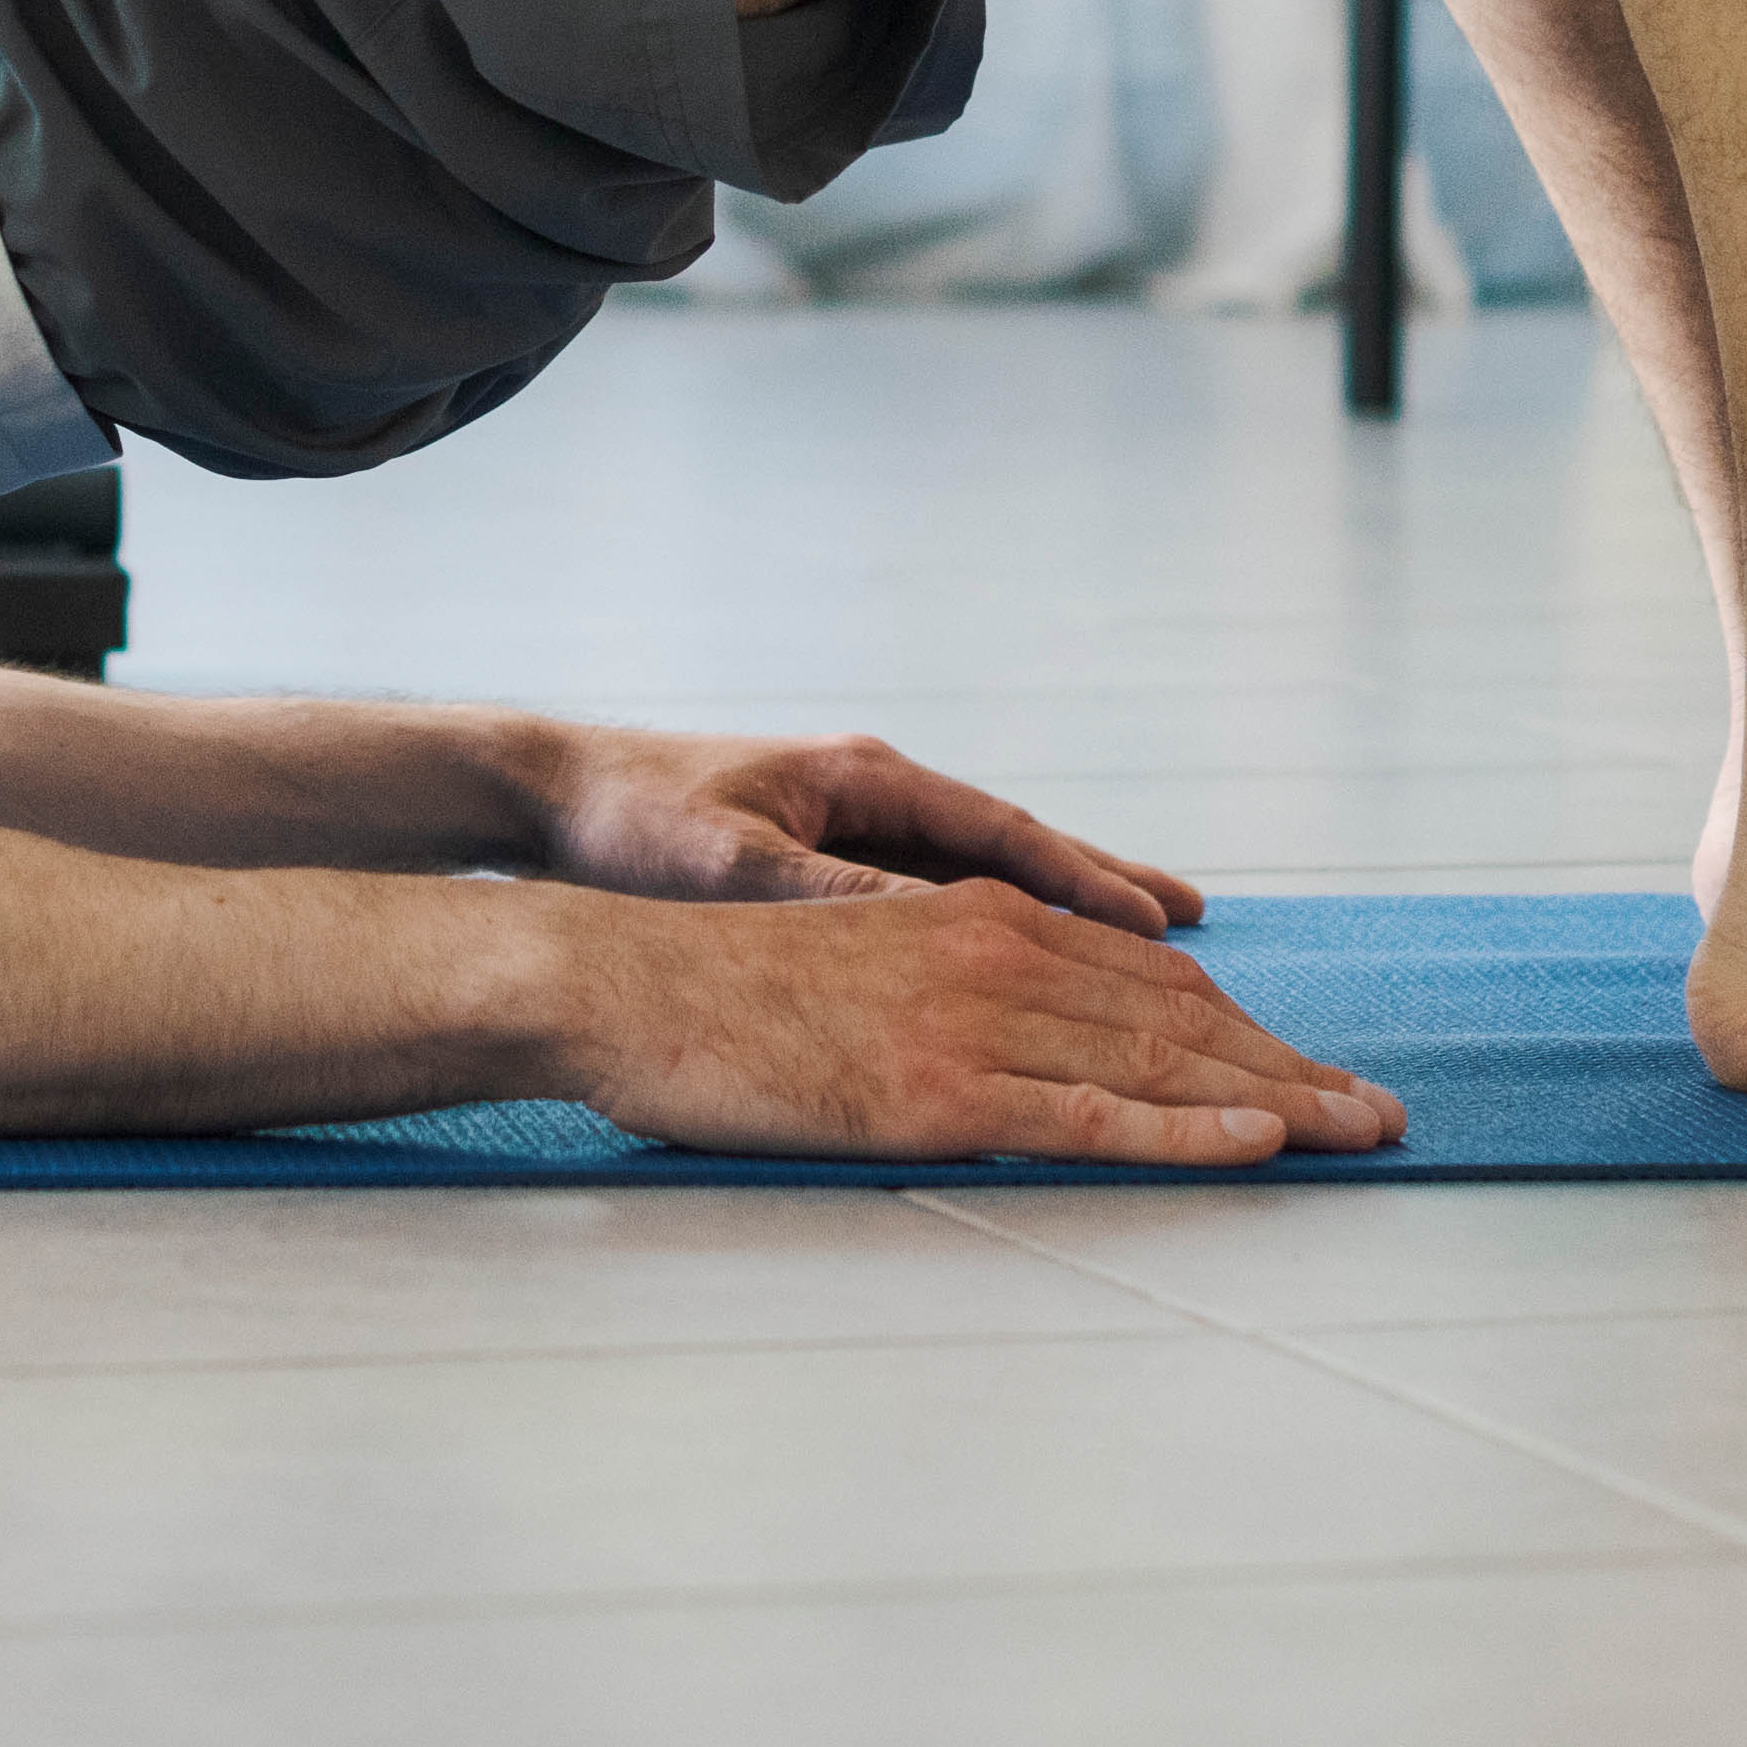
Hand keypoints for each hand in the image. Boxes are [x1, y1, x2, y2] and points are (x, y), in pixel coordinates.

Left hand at [533, 723, 1206, 931]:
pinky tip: (1035, 965)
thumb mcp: (735, 864)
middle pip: (1015, 850)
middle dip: (1105, 891)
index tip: (1162, 925)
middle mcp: (875, 795)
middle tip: (1196, 927)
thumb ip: (835, 897)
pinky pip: (937, 902)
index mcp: (864, 781)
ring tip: (1153, 943)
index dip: (1084, 882)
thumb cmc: (632, 824)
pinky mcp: (828, 864)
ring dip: (1062, 911)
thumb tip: (943, 930)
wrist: (550, 796)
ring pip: (984, 878)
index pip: (1001, 834)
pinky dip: (996, 930)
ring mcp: (857, 827)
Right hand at [563, 881, 1406, 1165]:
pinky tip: (1262, 1144)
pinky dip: (1188, 1135)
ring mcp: (968, 1024)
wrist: (618, 981)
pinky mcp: (935, 1093)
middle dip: (1294, 1066)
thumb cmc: (718, 992)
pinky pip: (1090, 1118)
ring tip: (1362, 1131)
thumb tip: (1009, 1041)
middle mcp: (992, 954)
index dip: (1245, 1032)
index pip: (1147, 981)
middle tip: (1383, 1113)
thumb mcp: (857, 964)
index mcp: (975, 919)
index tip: (1315, 1072)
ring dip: (1279, 1101)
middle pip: (1181, 1018)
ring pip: (1160, 1065)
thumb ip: (942, 987)